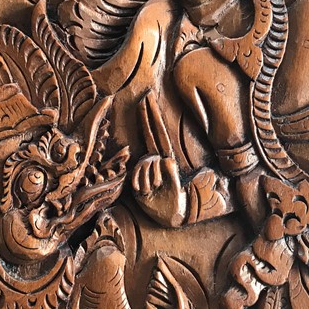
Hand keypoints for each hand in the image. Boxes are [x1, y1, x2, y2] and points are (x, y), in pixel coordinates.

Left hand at [131, 93, 186, 226]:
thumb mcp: (138, 186)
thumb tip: (154, 158)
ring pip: (147, 159)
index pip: (148, 135)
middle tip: (147, 94)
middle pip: (155, 132)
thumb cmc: (154, 201)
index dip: (146, 119)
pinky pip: (152, 167)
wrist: (170, 214)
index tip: (144, 102)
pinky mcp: (170, 169)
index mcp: (151, 160)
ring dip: (142, 178)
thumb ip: (141, 170)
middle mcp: (160, 158)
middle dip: (150, 114)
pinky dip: (147, 181)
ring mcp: (166, 163)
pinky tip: (154, 189)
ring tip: (149, 191)